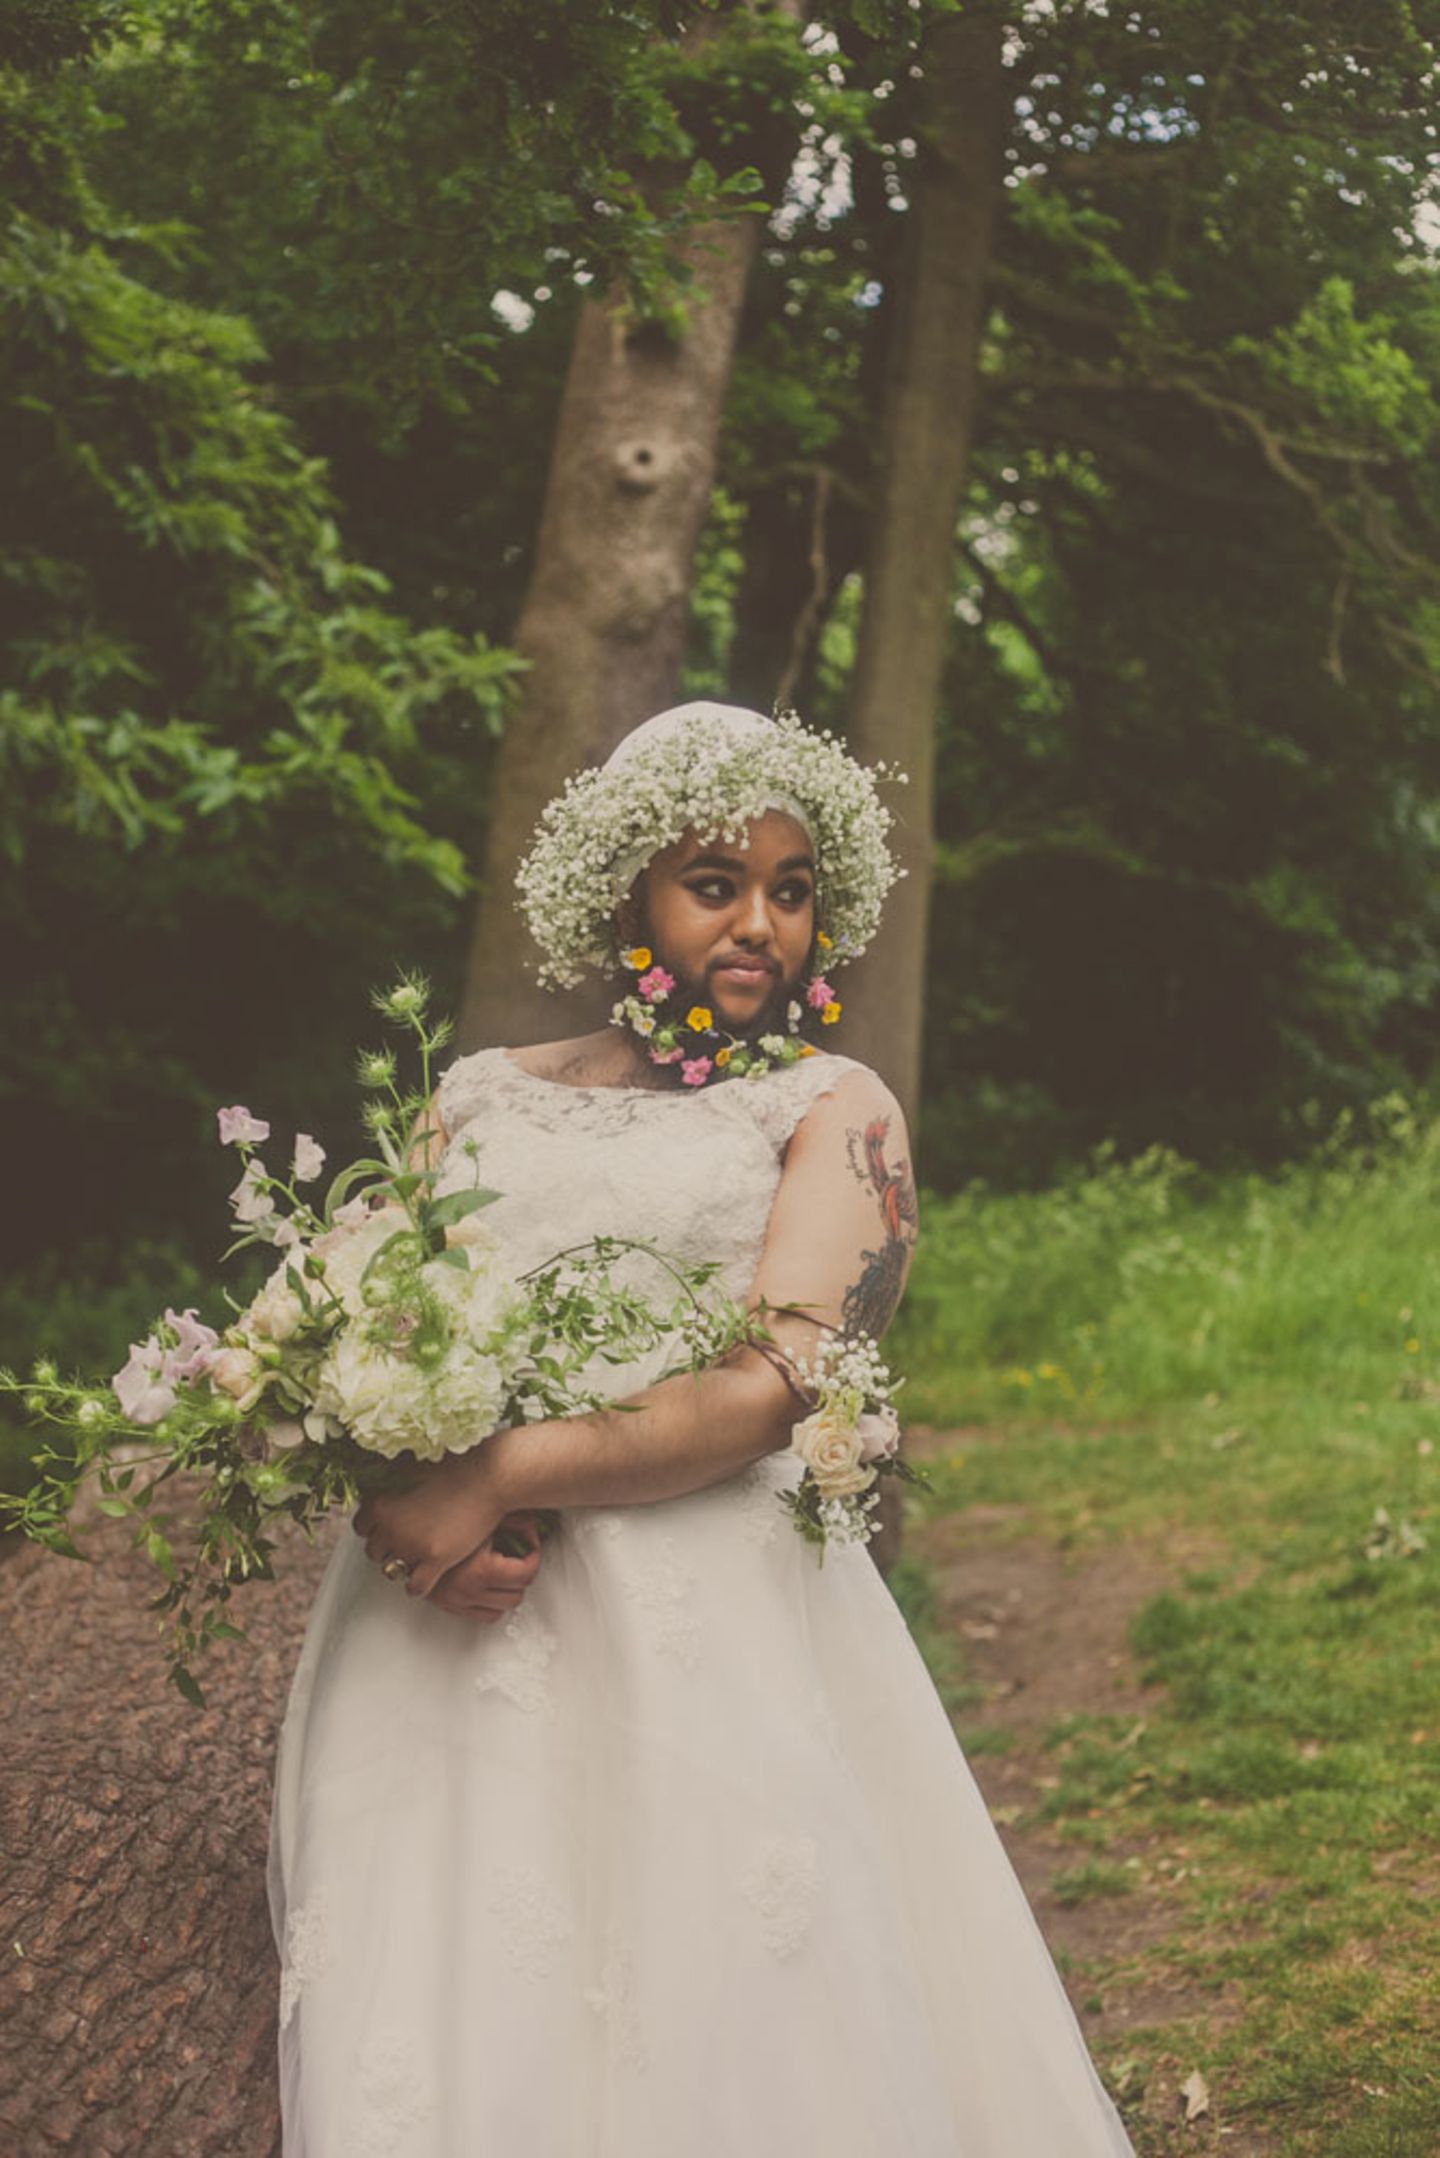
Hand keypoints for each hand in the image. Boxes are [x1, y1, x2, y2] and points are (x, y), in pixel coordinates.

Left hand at [352, 1447, 506, 1599]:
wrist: (490, 1476)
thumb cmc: (455, 1465)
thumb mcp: (410, 1466)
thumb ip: (387, 1478)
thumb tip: (373, 1483)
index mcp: (380, 1502)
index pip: (360, 1527)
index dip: (375, 1526)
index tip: (387, 1526)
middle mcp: (391, 1527)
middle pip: (374, 1551)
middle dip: (388, 1546)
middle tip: (406, 1539)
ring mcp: (413, 1546)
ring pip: (392, 1570)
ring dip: (402, 1565)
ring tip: (417, 1555)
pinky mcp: (436, 1561)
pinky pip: (415, 1587)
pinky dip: (419, 1585)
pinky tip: (428, 1574)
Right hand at [430, 1512, 544, 1621]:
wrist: (412, 1527)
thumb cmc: (451, 1518)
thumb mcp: (488, 1518)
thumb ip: (517, 1521)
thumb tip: (536, 1521)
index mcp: (483, 1570)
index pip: (526, 1574)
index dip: (534, 1555)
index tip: (531, 1545)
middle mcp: (469, 1590)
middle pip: (517, 1595)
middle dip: (523, 1576)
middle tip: (522, 1558)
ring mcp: (457, 1600)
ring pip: (501, 1610)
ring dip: (508, 1592)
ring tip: (508, 1572)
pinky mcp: (448, 1605)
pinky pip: (483, 1616)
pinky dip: (491, 1603)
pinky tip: (491, 1585)